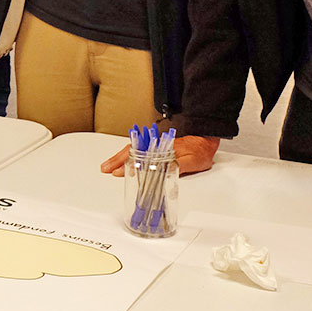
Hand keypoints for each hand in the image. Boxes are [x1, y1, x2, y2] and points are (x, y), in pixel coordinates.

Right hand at [101, 135, 219, 176]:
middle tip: (105, 169)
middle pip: (131, 152)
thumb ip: (178, 165)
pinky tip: (122, 160)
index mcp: (162, 149)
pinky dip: (126, 155)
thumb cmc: (200, 150)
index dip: (128, 165)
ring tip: (108, 166)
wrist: (206, 138)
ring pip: (132, 150)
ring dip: (119, 158)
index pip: (140, 156)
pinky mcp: (156, 147)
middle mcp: (155, 145)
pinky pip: (137, 150)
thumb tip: (163, 171)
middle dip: (116, 160)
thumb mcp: (193, 161)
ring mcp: (154, 145)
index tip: (117, 172)